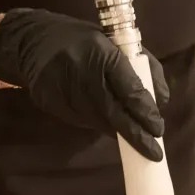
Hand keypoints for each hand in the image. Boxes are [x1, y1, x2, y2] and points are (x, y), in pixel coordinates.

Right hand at [0, 8, 169, 160]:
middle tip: (154, 152)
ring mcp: (62, 88)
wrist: (33, 42)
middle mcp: (81, 71)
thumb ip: (144, 68)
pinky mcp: (50, 102)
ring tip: (130, 132)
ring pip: (98, 121)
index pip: (128, 88)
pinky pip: (81, 120)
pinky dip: (97, 122)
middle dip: (136, 135)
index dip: (145, 113)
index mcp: (102, 52)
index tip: (158, 129)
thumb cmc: (84, 42)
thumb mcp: (116, 44)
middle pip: (113, 112)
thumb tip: (162, 102)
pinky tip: (100, 116)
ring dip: (117, 130)